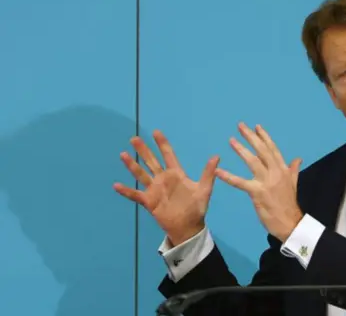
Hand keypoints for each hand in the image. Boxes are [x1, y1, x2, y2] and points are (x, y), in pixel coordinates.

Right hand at [113, 130, 219, 245]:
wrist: (189, 227)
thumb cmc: (197, 208)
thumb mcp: (204, 189)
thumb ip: (208, 173)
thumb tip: (216, 156)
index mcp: (176, 174)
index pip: (168, 155)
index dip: (162, 144)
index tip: (156, 132)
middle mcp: (163, 179)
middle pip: (151, 161)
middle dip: (143, 150)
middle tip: (134, 138)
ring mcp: (155, 190)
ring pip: (141, 174)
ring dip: (132, 165)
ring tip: (123, 154)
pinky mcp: (149, 201)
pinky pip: (135, 195)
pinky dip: (126, 190)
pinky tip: (116, 185)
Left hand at [215, 123, 303, 241]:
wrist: (290, 223)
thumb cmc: (289, 204)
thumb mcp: (293, 184)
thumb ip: (293, 170)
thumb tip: (298, 158)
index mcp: (283, 170)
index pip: (273, 149)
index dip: (265, 137)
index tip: (257, 126)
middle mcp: (275, 172)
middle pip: (262, 151)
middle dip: (251, 137)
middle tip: (240, 126)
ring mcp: (266, 182)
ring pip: (252, 162)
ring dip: (241, 150)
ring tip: (231, 140)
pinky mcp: (257, 192)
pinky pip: (240, 182)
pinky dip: (228, 176)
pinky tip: (218, 171)